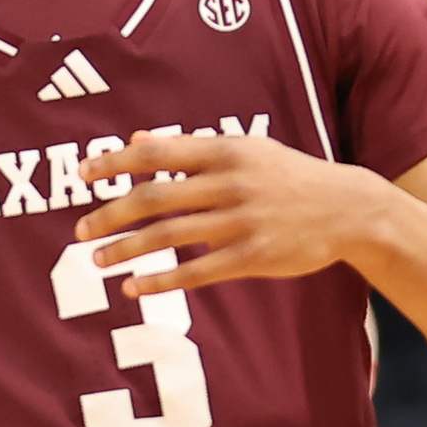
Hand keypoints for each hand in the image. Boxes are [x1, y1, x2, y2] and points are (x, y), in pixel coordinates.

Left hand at [76, 132, 394, 295]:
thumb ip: (190, 148)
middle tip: (80, 229)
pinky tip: (134, 286)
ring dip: (127, 249)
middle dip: (111, 214)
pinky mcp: (253, 257)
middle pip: (155, 198)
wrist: (346, 209)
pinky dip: (161, 279)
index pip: (158, 155)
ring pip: (169, 237)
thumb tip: (137, 140)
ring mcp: (241, 222)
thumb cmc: (287, 176)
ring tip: (97, 259)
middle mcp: (230, 184)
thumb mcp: (245, 150)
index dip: (116, 164)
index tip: (82, 175)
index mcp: (225, 151)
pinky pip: (196, 272)